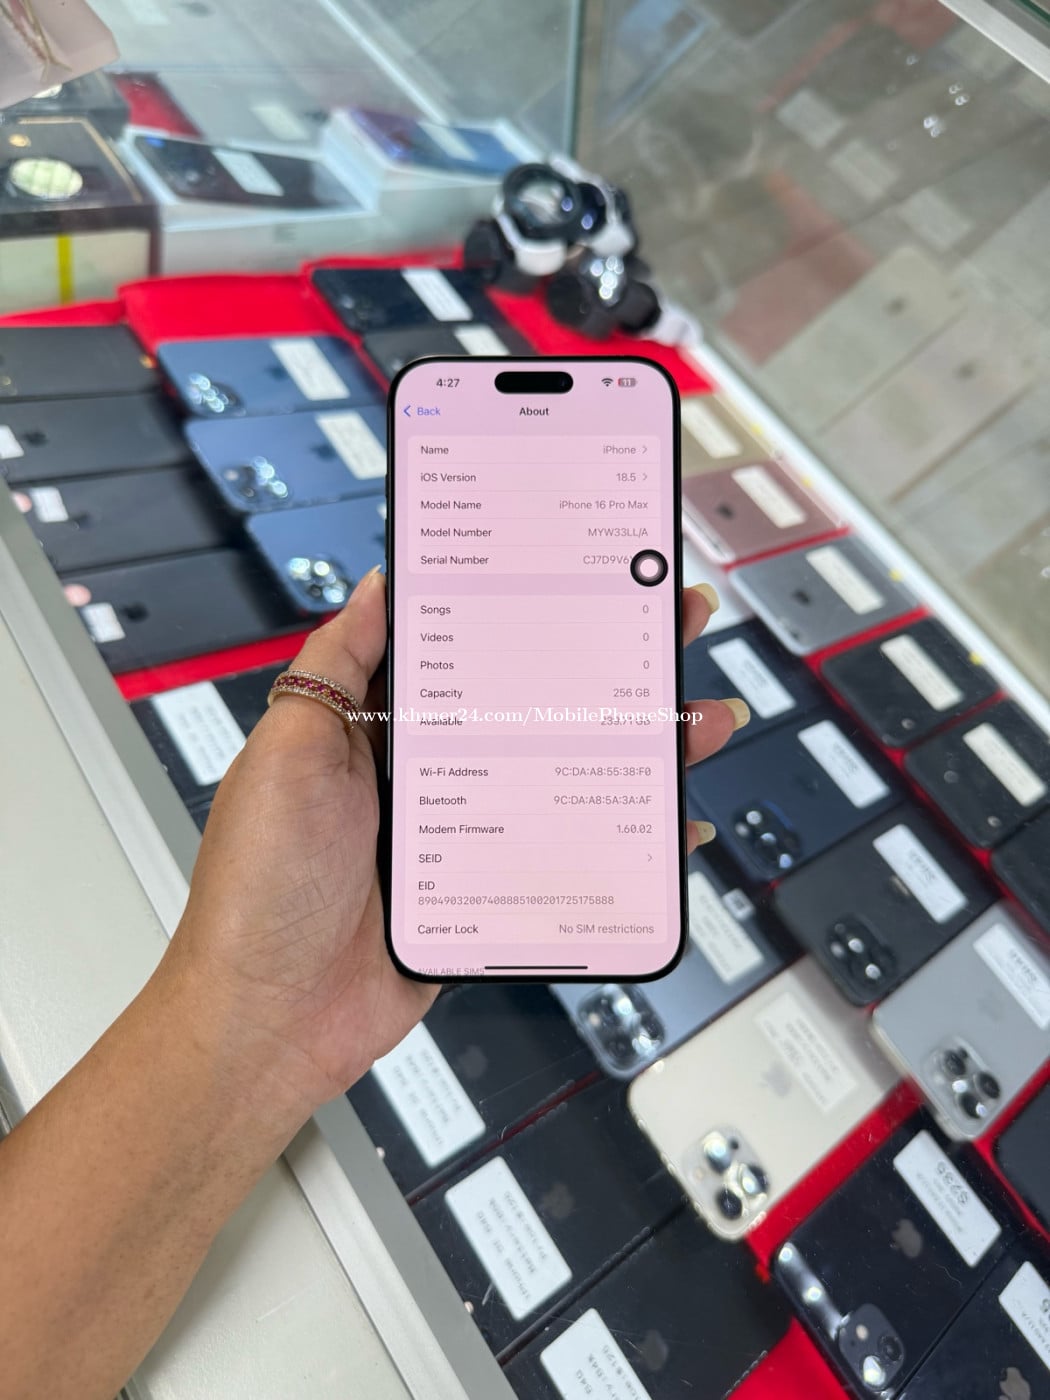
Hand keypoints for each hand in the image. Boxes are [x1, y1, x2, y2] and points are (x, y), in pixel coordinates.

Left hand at [162, 573, 747, 1128]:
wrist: (272, 1021)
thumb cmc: (261, 889)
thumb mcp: (287, 753)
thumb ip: (334, 666)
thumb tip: (376, 585)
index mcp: (377, 728)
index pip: (469, 647)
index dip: (529, 608)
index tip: (586, 572)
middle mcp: (429, 773)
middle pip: (536, 706)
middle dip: (611, 668)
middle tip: (672, 626)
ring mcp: (467, 835)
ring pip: (568, 776)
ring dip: (640, 747)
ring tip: (700, 719)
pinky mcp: (491, 893)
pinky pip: (568, 857)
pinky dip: (628, 844)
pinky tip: (675, 829)